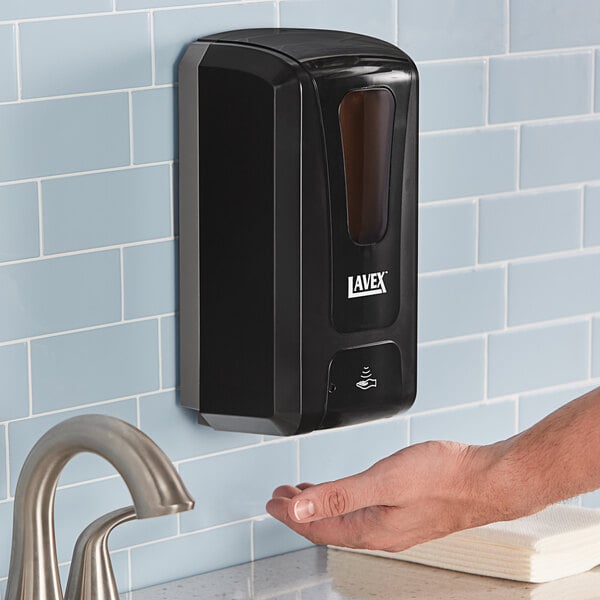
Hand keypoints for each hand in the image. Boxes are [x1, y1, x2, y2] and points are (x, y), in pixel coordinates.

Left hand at [266, 440, 512, 551]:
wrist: (486, 479)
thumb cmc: (443, 478)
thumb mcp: (383, 481)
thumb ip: (340, 495)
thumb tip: (301, 509)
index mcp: (370, 528)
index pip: (317, 527)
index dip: (290, 514)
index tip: (272, 501)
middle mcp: (380, 532)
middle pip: (328, 525)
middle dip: (300, 511)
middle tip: (282, 496)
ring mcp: (394, 523)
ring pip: (344, 518)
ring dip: (321, 505)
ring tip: (305, 494)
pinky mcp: (406, 511)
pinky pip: (362, 511)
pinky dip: (343, 501)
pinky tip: (347, 491)